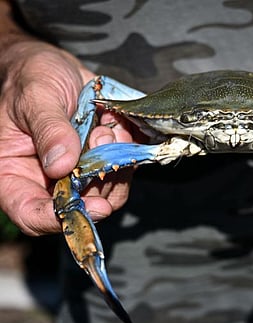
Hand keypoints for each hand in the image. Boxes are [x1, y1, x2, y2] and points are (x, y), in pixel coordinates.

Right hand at [0, 40, 131, 235]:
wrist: (55, 65)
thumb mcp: (35, 96)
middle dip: (100, 180)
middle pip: (80, 206)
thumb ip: (48, 129)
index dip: (60, 218)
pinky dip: (128, 150)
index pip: (31, 213)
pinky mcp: (102, 161)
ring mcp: (79, 172)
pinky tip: (116, 124)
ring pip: (108, 191)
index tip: (94, 206)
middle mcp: (48, 180)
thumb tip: (61, 165)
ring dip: (116, 162)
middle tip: (102, 140)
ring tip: (106, 127)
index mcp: (15, 172)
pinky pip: (124, 169)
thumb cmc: (31, 76)